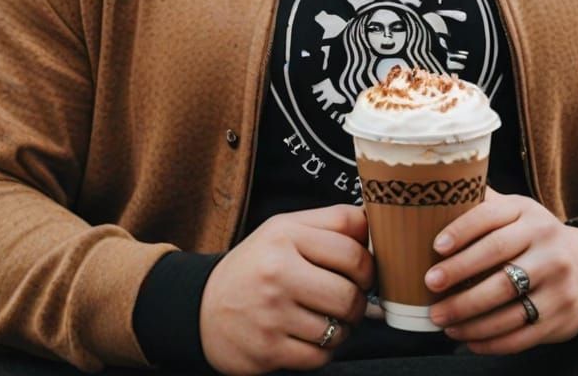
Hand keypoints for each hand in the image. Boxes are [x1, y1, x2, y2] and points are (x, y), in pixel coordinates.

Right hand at [200, 204, 373, 374]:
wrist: (203, 307)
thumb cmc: (256, 266)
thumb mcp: (286, 229)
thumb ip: (331, 222)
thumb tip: (374, 224)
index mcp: (285, 235)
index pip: (351, 247)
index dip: (369, 263)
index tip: (363, 271)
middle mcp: (277, 272)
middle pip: (350, 293)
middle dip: (359, 300)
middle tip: (349, 297)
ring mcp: (271, 314)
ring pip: (339, 328)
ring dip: (342, 327)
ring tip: (327, 315)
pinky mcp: (268, 349)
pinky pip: (321, 355)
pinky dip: (323, 349)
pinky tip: (309, 335)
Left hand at [424, 188, 577, 353]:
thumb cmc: (534, 236)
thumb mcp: (517, 211)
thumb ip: (484, 204)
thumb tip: (439, 194)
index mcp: (528, 213)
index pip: (491, 218)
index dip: (461, 231)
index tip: (436, 247)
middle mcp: (547, 245)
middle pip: (497, 260)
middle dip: (458, 275)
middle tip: (429, 286)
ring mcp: (558, 282)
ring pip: (507, 302)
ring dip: (468, 315)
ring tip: (442, 319)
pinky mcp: (561, 316)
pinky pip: (521, 333)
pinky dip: (490, 340)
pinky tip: (468, 338)